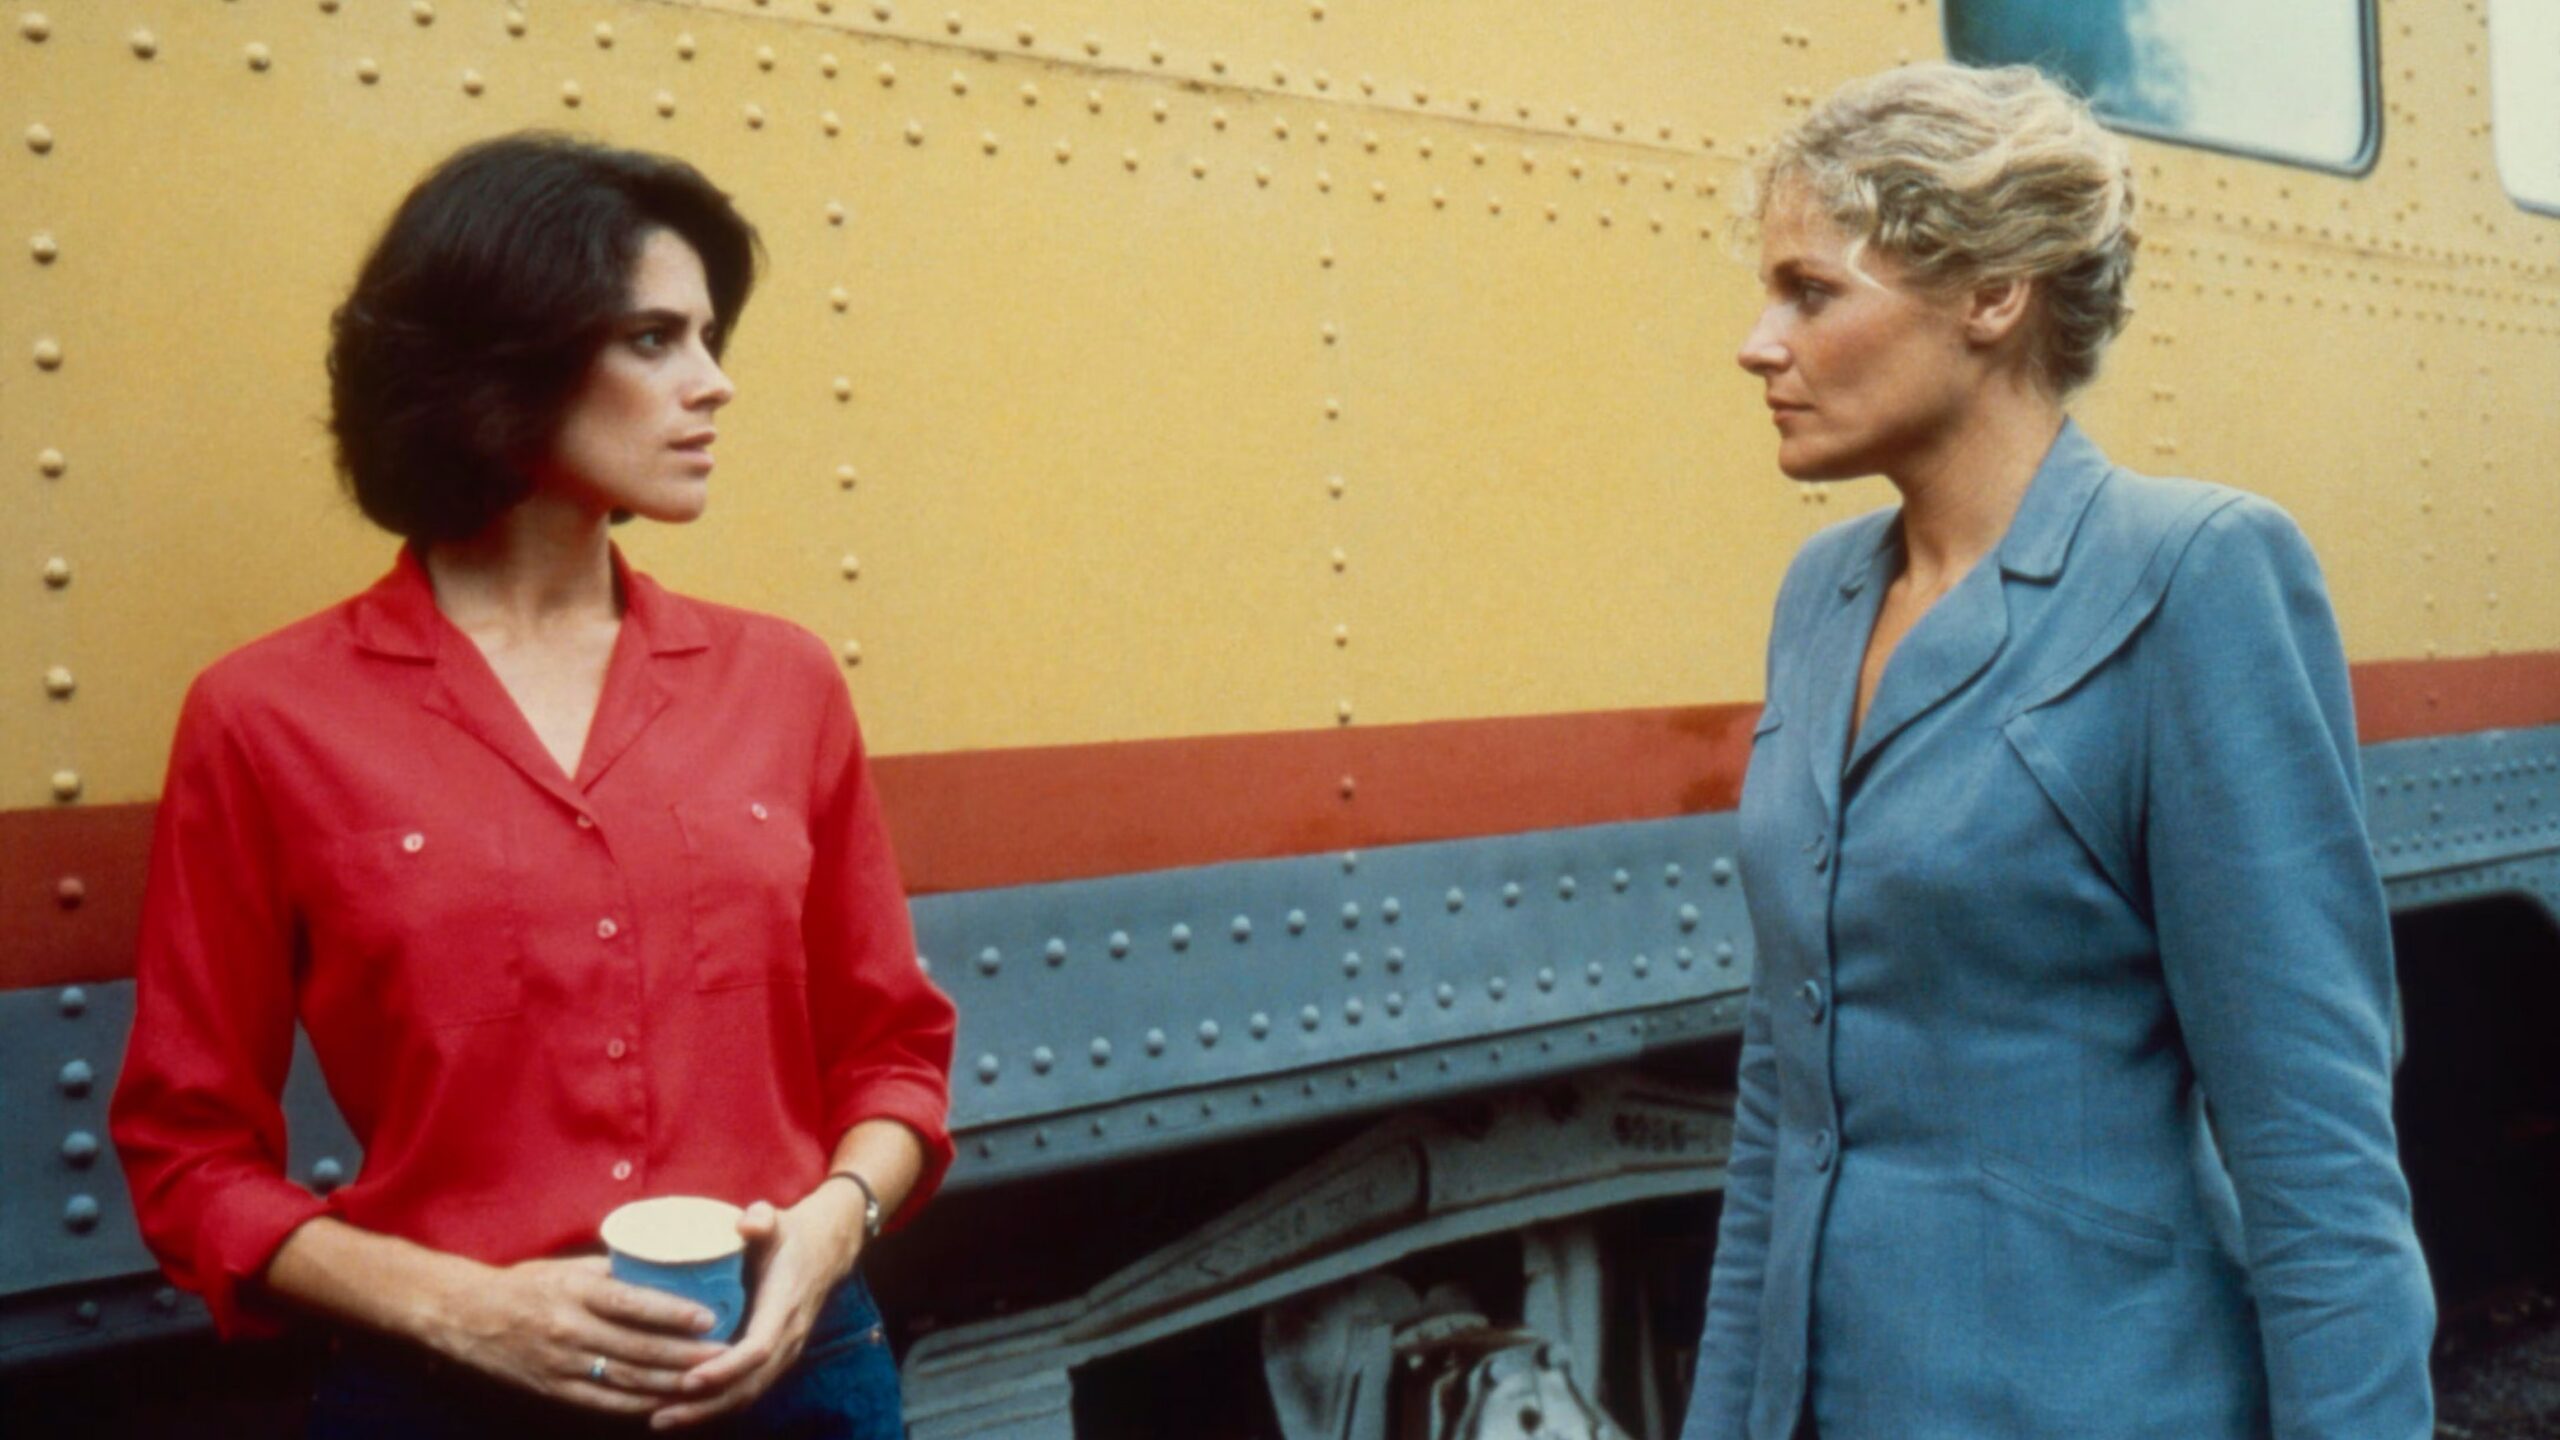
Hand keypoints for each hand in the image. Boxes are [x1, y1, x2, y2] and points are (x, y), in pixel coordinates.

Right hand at [429, 1254, 726, 1415]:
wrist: (468, 1317)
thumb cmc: (527, 1284)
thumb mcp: (569, 1267)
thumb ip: (614, 1272)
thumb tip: (664, 1266)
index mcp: (574, 1292)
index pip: (631, 1303)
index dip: (672, 1312)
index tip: (709, 1316)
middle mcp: (569, 1329)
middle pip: (636, 1348)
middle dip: (684, 1354)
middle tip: (724, 1354)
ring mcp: (561, 1364)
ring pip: (625, 1378)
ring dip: (669, 1382)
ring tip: (706, 1379)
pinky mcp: (553, 1389)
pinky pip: (603, 1401)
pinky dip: (637, 1404)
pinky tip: (665, 1401)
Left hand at [651, 1187, 866, 1429]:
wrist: (826, 1250)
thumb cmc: (790, 1236)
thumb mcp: (778, 1220)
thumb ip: (763, 1218)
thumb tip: (746, 1224)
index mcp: (785, 1305)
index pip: (758, 1348)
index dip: (725, 1368)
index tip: (690, 1378)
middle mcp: (788, 1336)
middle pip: (749, 1385)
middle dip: (705, 1404)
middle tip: (658, 1414)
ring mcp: (784, 1352)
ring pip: (747, 1394)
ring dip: (705, 1412)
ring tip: (659, 1420)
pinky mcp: (774, 1359)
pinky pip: (747, 1390)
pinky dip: (714, 1406)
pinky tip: (680, 1410)